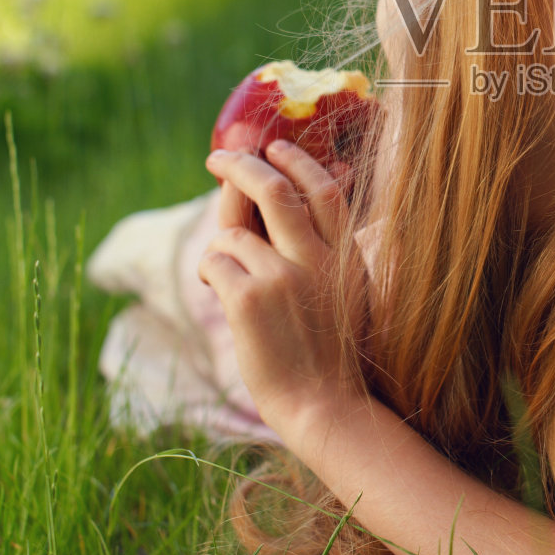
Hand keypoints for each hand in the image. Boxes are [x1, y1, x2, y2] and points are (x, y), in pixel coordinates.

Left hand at [197, 139, 367, 439]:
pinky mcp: (248, 299)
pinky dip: (208, 270)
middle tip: (220, 157)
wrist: (326, 407)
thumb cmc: (332, 355)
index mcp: (345, 256)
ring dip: (219, 245)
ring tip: (221, 271)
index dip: (296, 162)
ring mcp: (282, 277)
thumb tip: (282, 209)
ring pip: (233, 233)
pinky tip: (214, 288)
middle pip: (273, 190)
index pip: (323, 190)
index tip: (274, 147)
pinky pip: (214, 261)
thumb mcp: (347, 294)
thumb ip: (323, 253)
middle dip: (241, 165)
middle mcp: (317, 259)